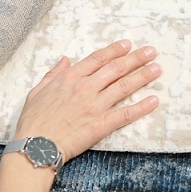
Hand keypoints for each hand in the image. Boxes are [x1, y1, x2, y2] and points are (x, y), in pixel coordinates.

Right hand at [13, 40, 160, 163]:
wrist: (35, 146)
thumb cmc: (33, 121)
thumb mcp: (37, 91)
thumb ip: (53, 74)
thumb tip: (65, 60)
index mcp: (69, 78)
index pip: (97, 59)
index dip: (115, 50)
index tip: (128, 44)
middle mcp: (85, 88)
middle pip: (116, 69)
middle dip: (136, 58)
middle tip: (151, 52)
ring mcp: (95, 106)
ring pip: (124, 87)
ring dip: (143, 76)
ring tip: (157, 69)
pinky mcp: (101, 125)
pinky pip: (125, 114)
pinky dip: (141, 107)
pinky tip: (154, 100)